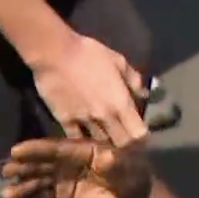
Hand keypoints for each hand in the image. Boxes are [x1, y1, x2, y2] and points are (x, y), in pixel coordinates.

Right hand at [0, 138, 153, 197]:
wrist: (133, 194)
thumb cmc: (132, 172)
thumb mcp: (127, 166)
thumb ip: (115, 164)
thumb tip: (106, 159)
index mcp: (81, 149)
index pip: (55, 148)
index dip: (36, 149)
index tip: (15, 151)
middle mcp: (66, 161)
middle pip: (41, 163)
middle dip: (23, 167)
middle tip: (5, 173)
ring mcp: (62, 177)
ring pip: (38, 181)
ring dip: (22, 188)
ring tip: (7, 197)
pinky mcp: (61, 193)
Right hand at [30, 32, 148, 146]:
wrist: (54, 53)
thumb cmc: (89, 53)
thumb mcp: (118, 61)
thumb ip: (133, 80)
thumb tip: (145, 95)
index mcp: (120, 104)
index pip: (138, 134)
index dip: (142, 138)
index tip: (142, 134)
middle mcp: (105, 118)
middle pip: (121, 144)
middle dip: (126, 145)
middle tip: (124, 138)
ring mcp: (84, 121)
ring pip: (100, 144)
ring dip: (105, 143)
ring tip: (106, 138)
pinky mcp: (65, 121)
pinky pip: (77, 139)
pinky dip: (84, 140)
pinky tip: (86, 137)